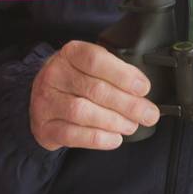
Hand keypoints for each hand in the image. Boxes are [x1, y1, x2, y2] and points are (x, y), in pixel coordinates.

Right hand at [29, 40, 159, 150]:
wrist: (44, 98)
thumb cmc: (75, 80)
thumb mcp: (90, 66)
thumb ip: (114, 72)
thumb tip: (142, 89)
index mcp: (69, 54)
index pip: (95, 59)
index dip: (123, 75)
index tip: (143, 88)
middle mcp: (54, 75)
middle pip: (94, 89)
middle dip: (127, 104)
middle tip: (148, 114)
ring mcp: (46, 101)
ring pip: (82, 112)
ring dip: (113, 121)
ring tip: (131, 125)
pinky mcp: (45, 127)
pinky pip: (72, 135)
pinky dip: (98, 139)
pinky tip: (114, 138)